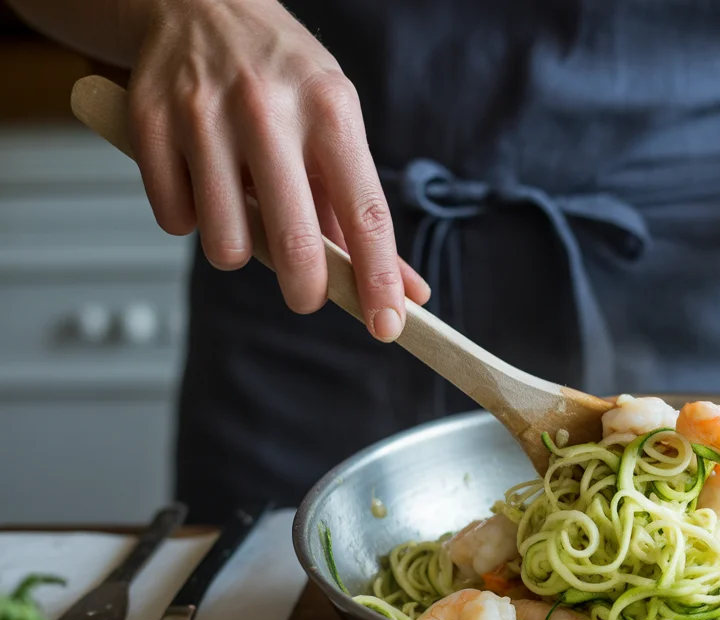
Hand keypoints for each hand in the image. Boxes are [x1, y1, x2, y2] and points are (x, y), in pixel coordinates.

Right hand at [124, 0, 429, 338]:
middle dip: (307, 291)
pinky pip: (174, 219)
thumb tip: (406, 293)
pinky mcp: (150, 123)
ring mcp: (204, 115)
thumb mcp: (336, 126)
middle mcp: (268, 110)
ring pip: (226, 244)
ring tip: (242, 211)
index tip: (388, 324)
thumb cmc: (283, 79)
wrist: (199, 2)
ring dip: (238, 248)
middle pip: (294, 243)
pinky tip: (199, 182)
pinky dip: (189, 219)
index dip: (378, 279)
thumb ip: (362, 214)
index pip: (365, 214)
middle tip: (307, 295)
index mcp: (330, 112)